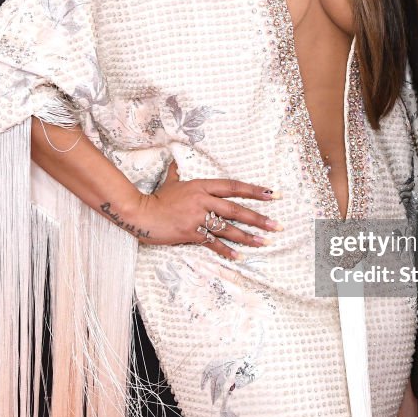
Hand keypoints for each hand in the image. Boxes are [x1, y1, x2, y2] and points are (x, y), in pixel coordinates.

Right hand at [131, 162, 282, 259]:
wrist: (140, 213)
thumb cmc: (157, 197)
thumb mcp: (170, 181)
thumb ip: (177, 172)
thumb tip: (175, 160)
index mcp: (202, 186)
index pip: (234, 187)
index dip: (254, 191)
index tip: (273, 195)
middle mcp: (203, 200)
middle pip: (236, 210)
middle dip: (259, 218)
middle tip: (277, 225)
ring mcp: (198, 218)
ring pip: (228, 229)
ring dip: (248, 237)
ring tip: (265, 242)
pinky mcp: (191, 233)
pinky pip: (213, 243)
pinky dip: (226, 250)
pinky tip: (240, 256)